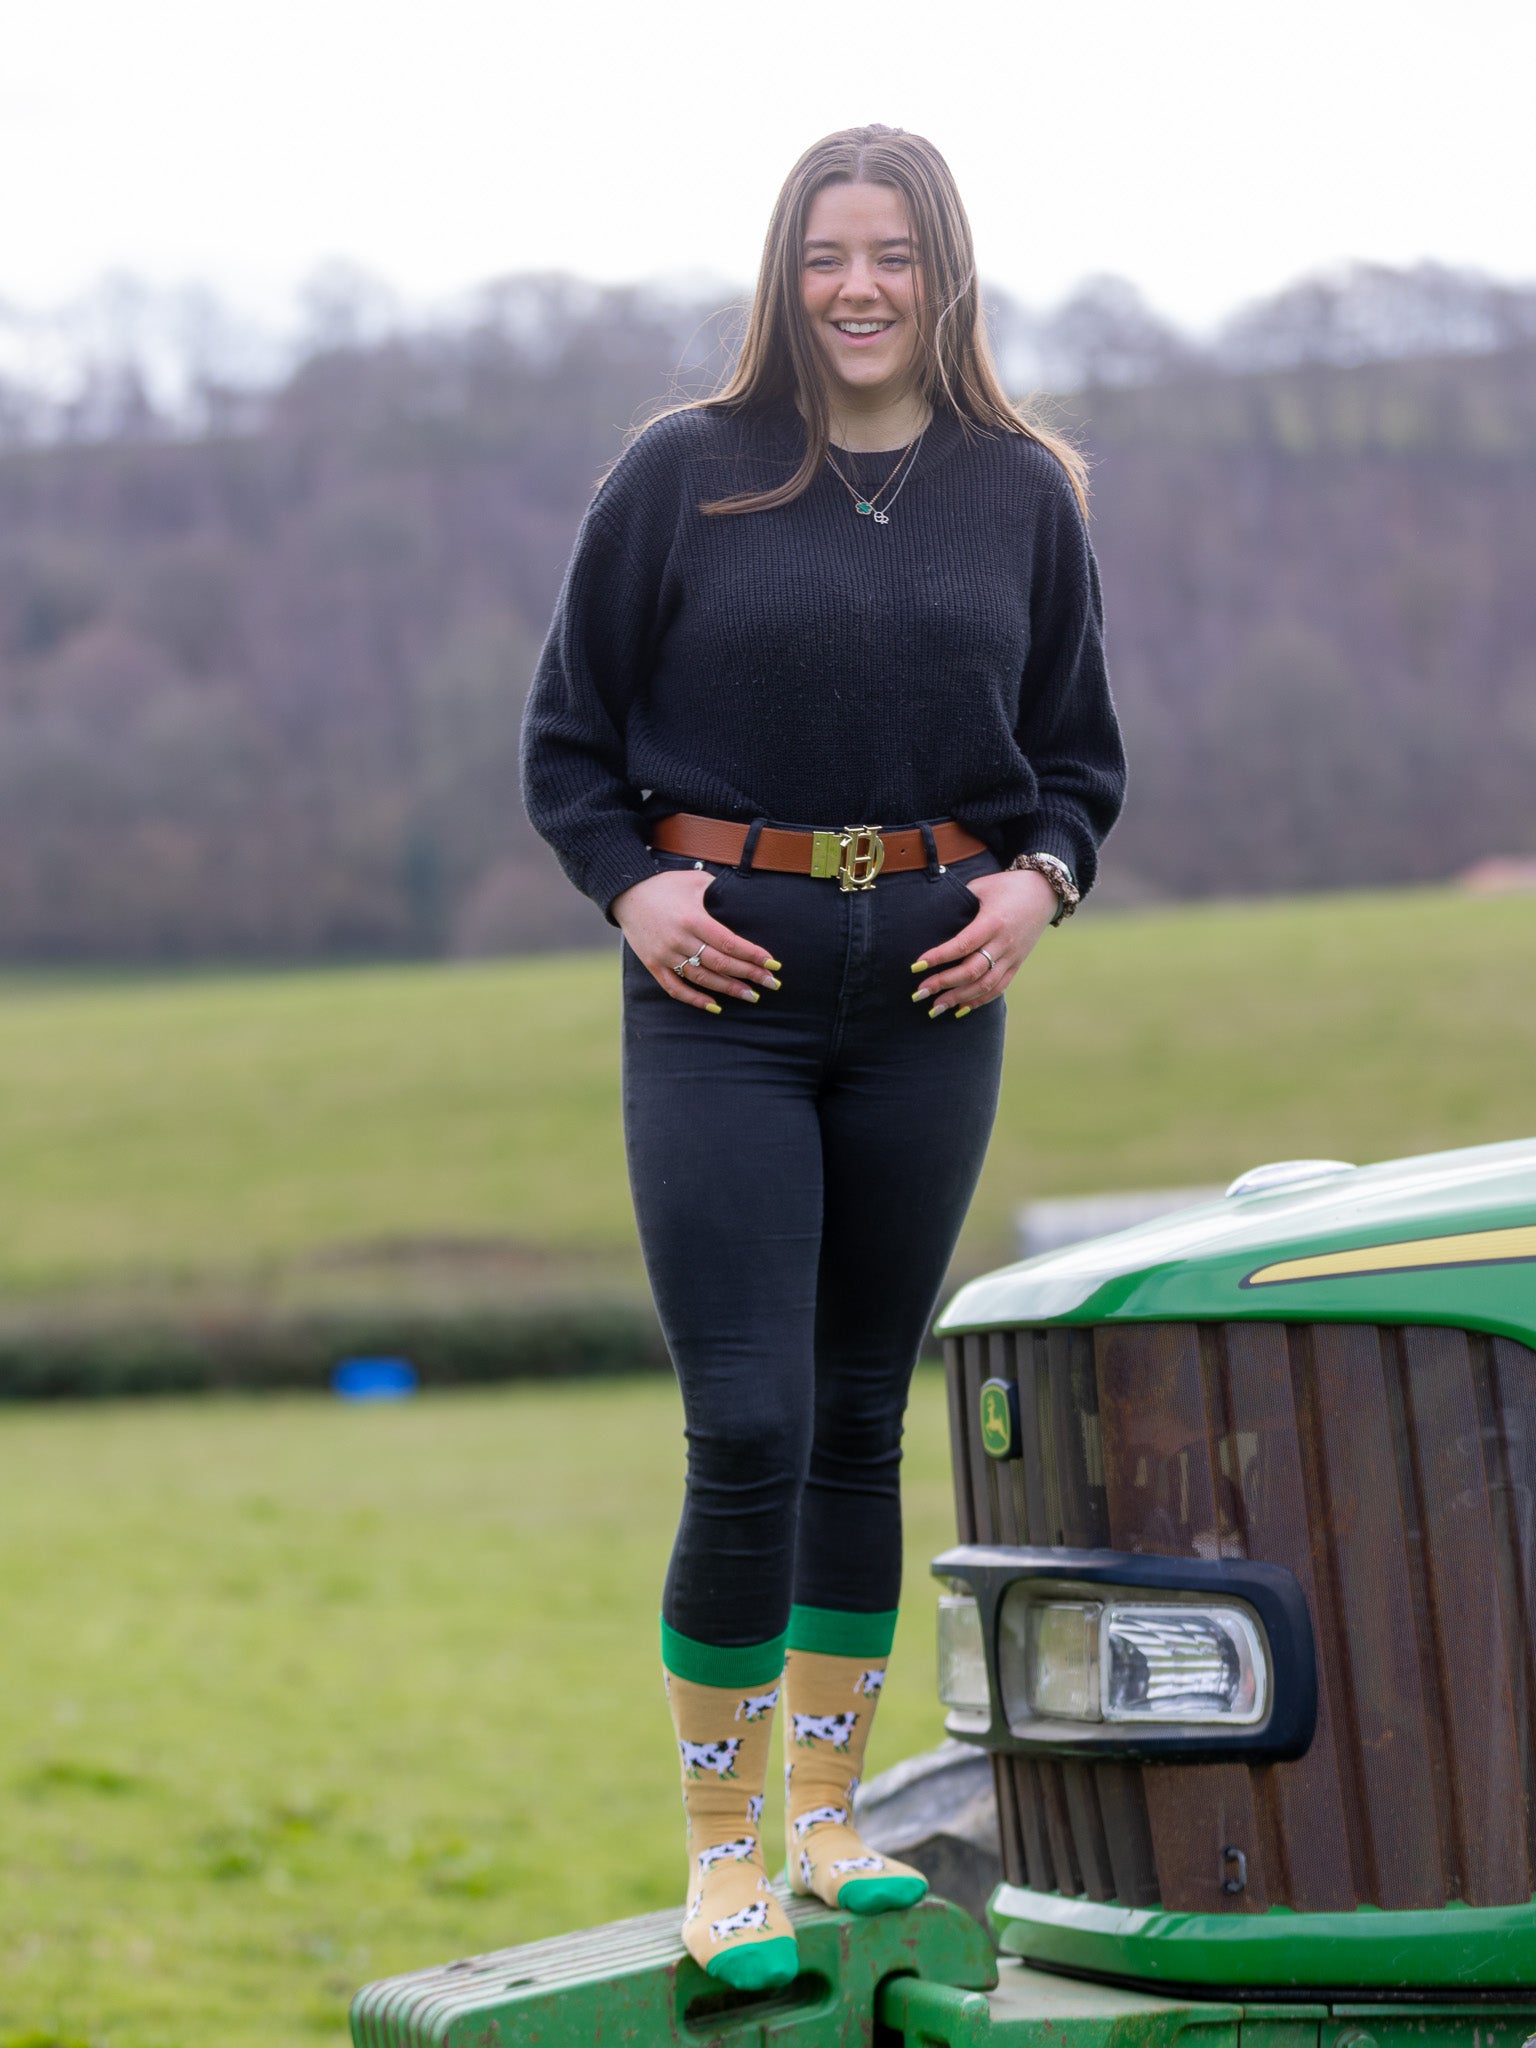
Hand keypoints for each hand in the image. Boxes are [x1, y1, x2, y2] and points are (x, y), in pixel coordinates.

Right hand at [613, 869, 781, 1012]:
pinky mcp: (654, 964)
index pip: (729, 943)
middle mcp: (679, 939)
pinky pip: (675, 988)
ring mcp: (665, 955)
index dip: (753, 955)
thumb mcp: (695, 880)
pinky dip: (695, 999)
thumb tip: (745, 898)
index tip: (773, 963)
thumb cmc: (665, 885)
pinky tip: (715, 1006)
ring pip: (702, 979)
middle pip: (720, 964)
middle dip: (749, 975)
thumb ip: (720, 891)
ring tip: (751, 996)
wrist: (626, 893)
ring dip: (728, 989)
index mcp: (692, 918)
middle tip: (772, 983)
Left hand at [911, 868, 1058, 1016]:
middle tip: (919, 993)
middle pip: (972, 971)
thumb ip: (959, 903)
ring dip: (958, 999)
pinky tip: (959, 1009)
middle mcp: (1004, 943)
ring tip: (934, 1008)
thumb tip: (931, 917)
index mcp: (993, 922)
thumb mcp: (981, 887)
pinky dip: (979, 1001)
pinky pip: (998, 988)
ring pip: (985, 985)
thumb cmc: (1006, 886)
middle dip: (943, 984)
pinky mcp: (1017, 964)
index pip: (963, 945)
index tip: (916, 966)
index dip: (939, 957)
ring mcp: (1012, 957)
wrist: (1044, 892)